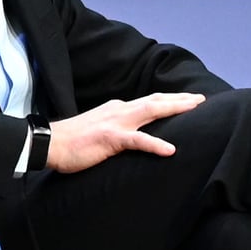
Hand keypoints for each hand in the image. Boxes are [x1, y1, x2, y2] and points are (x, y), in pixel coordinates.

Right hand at [44, 92, 205, 172]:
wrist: (48, 143)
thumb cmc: (72, 141)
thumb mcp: (99, 130)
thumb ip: (117, 130)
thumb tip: (132, 136)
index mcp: (117, 109)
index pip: (149, 101)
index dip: (170, 100)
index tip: (189, 100)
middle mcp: (119, 111)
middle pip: (156, 101)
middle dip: (180, 99)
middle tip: (202, 99)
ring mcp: (115, 123)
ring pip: (151, 111)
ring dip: (175, 109)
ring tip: (195, 109)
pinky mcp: (110, 138)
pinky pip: (137, 140)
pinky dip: (155, 144)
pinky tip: (170, 150)